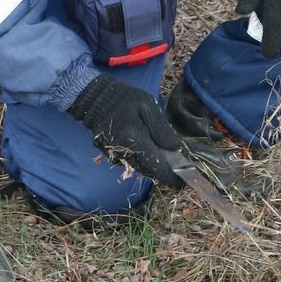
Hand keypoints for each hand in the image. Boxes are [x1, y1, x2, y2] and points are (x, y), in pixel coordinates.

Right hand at [68, 75, 185, 187]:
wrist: (97, 100)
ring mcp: (114, 156)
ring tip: (163, 153)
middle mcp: (122, 152)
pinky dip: (141, 158)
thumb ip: (162, 130)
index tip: (183, 181)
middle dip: (163, 171)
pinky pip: (130, 162)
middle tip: (178, 164)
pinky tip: (146, 146)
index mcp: (133, 139)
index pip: (155, 166)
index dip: (171, 177)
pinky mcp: (110, 156)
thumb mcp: (148, 107)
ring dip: (152, 165)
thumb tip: (177, 150)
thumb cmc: (126, 100)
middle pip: (148, 171)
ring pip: (140, 168)